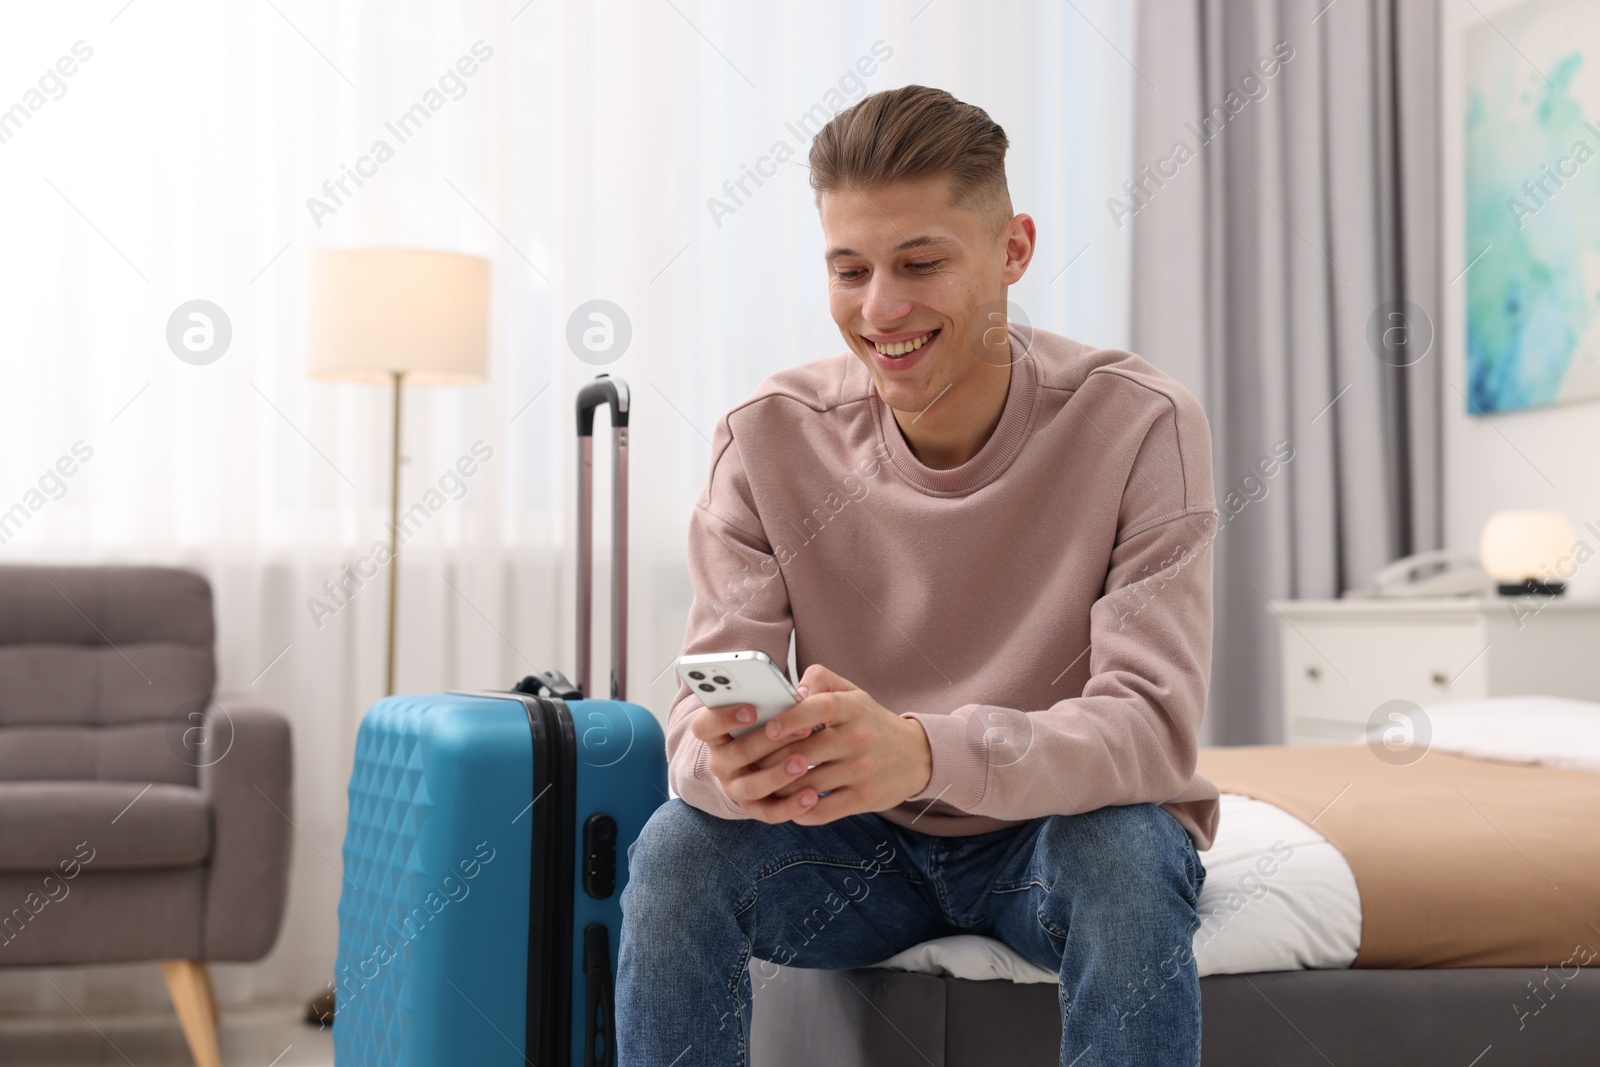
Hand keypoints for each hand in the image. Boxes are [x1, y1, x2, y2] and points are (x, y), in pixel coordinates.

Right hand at [689, 695, 824, 821]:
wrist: (771, 759)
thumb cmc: (774, 724)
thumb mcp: (772, 707)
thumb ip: (783, 695)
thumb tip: (804, 692)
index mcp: (717, 733)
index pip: (705, 726)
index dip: (723, 717)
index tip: (751, 709)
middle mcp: (721, 762)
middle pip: (736, 754)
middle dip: (769, 742)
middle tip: (800, 729)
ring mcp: (735, 788)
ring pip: (751, 786)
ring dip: (777, 775)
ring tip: (803, 764)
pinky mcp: (754, 808)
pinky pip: (769, 812)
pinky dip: (791, 806)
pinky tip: (812, 795)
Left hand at [729, 664, 932, 825]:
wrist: (917, 756)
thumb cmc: (871, 722)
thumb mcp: (853, 694)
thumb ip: (821, 681)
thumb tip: (792, 689)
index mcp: (853, 708)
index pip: (820, 708)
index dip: (791, 717)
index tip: (769, 727)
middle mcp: (859, 738)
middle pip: (805, 752)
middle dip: (771, 759)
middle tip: (749, 762)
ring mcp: (862, 771)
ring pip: (808, 784)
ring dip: (779, 787)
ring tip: (761, 783)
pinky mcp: (864, 799)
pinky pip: (822, 810)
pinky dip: (799, 811)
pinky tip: (788, 804)